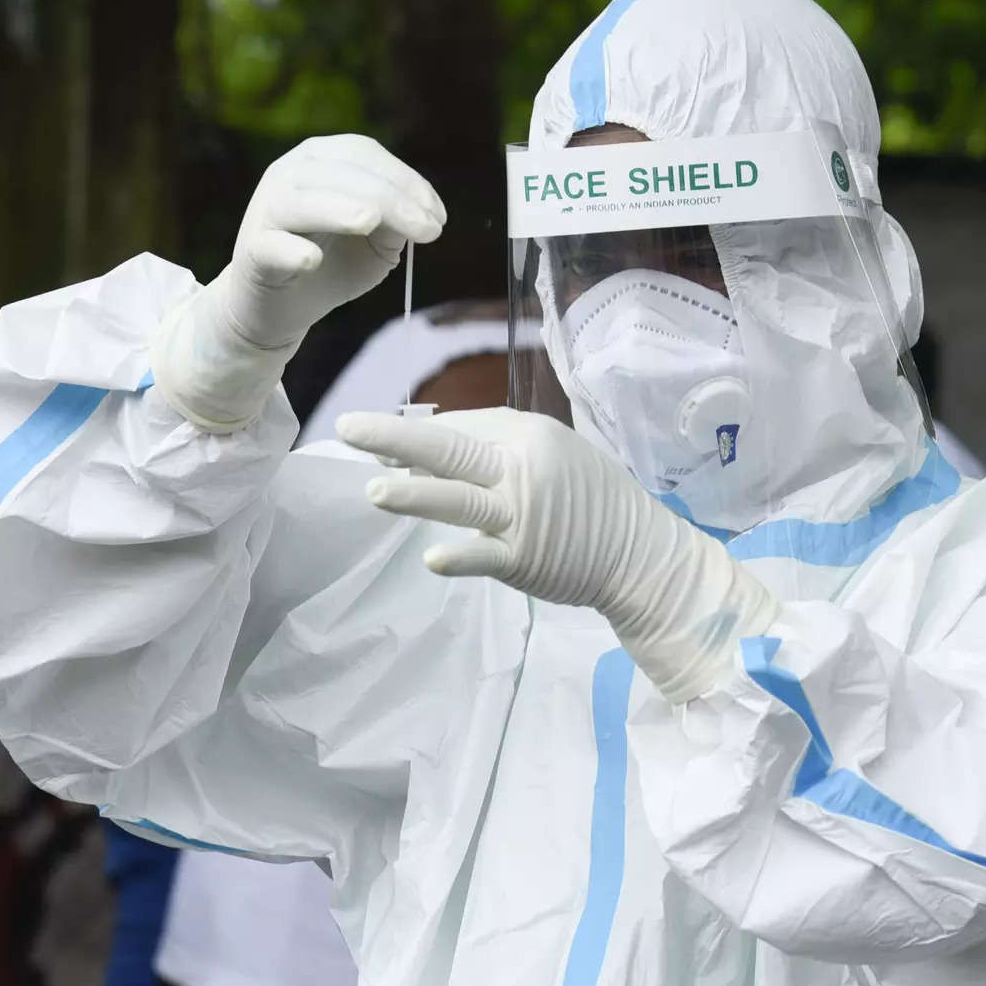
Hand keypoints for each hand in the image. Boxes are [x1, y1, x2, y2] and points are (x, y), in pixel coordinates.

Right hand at [152, 135, 444, 432]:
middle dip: (391, 199)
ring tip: (370, 222)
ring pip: (301, 201)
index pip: (364, 154)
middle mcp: (288, 174)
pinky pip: (270, 247)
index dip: (406, 179)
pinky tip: (312, 259)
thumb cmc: (329, 263)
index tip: (438, 216)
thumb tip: (419, 213)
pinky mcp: (253, 252)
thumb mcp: (374, 241)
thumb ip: (395, 223)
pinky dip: (291, 251)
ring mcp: (266, 210)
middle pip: (342, 174)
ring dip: (338, 209)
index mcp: (319, 159)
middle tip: (429, 230)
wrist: (280, 306)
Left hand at [336, 408, 775, 701]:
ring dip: (414, 494)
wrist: (639, 552)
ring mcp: (522, 515)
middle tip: (347, 429)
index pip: (459, 428)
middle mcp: (523, 467)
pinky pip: (486, 554)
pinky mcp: (525, 558)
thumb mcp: (553, 454)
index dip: (414, 436)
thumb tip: (425, 448)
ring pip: (459, 499)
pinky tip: (432, 558)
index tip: (375, 442)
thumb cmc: (590, 500)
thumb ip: (498, 449)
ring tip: (373, 490)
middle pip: (449, 449)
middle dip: (394, 440)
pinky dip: (462, 555)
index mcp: (528, 434)